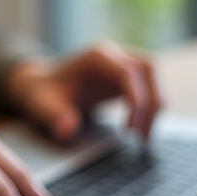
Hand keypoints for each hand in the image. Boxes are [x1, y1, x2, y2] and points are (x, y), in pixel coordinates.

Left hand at [6, 42, 160, 140]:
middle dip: (153, 103)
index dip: (136, 102)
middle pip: (151, 68)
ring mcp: (122, 63)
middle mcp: (114, 56)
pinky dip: (151, 107)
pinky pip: (149, 87)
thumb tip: (67, 131)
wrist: (40, 85)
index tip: (130, 132)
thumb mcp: (41, 105)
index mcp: (97, 58)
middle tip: (143, 138)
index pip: (129, 74)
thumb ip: (53, 117)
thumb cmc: (41, 93)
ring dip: (156, 106)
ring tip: (144, 139)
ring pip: (155, 76)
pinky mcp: (126, 77)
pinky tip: (141, 131)